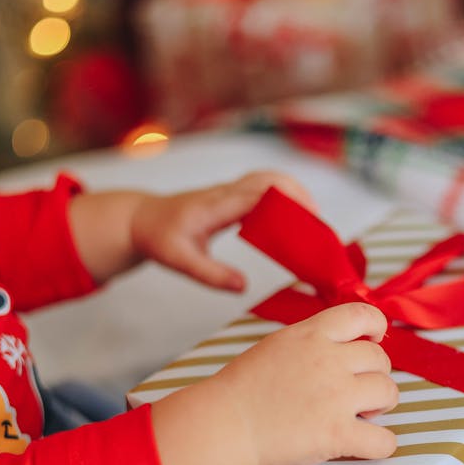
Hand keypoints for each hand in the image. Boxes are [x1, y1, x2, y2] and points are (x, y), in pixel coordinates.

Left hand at [130, 171, 315, 290]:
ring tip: (315, 221)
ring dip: (295, 192)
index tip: (311, 221)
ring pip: (270, 178)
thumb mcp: (179, 261)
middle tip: (320, 224)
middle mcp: (226, 192)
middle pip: (271, 179)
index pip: (259, 195)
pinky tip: (296, 217)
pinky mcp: (232, 194)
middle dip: (300, 195)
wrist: (142, 219)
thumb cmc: (159, 238)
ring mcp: (230, 190)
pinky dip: (285, 195)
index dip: (288, 204)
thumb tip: (242, 286)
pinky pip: (264, 186)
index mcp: (216, 206)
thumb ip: (210, 274)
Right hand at [215, 302, 398, 464]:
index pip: (363, 315)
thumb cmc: (241, 391)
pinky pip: (383, 440)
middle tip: (359, 391)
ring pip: (388, 392)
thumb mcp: (277, 346)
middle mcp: (329, 360)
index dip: (376, 328)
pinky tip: (368, 444)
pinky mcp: (337, 434)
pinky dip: (381, 444)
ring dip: (381, 404)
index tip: (373, 341)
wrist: (225, 424)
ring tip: (363, 414)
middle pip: (380, 359)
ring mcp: (336, 397)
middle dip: (376, 375)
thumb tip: (341, 348)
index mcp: (311, 335)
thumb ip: (311, 343)